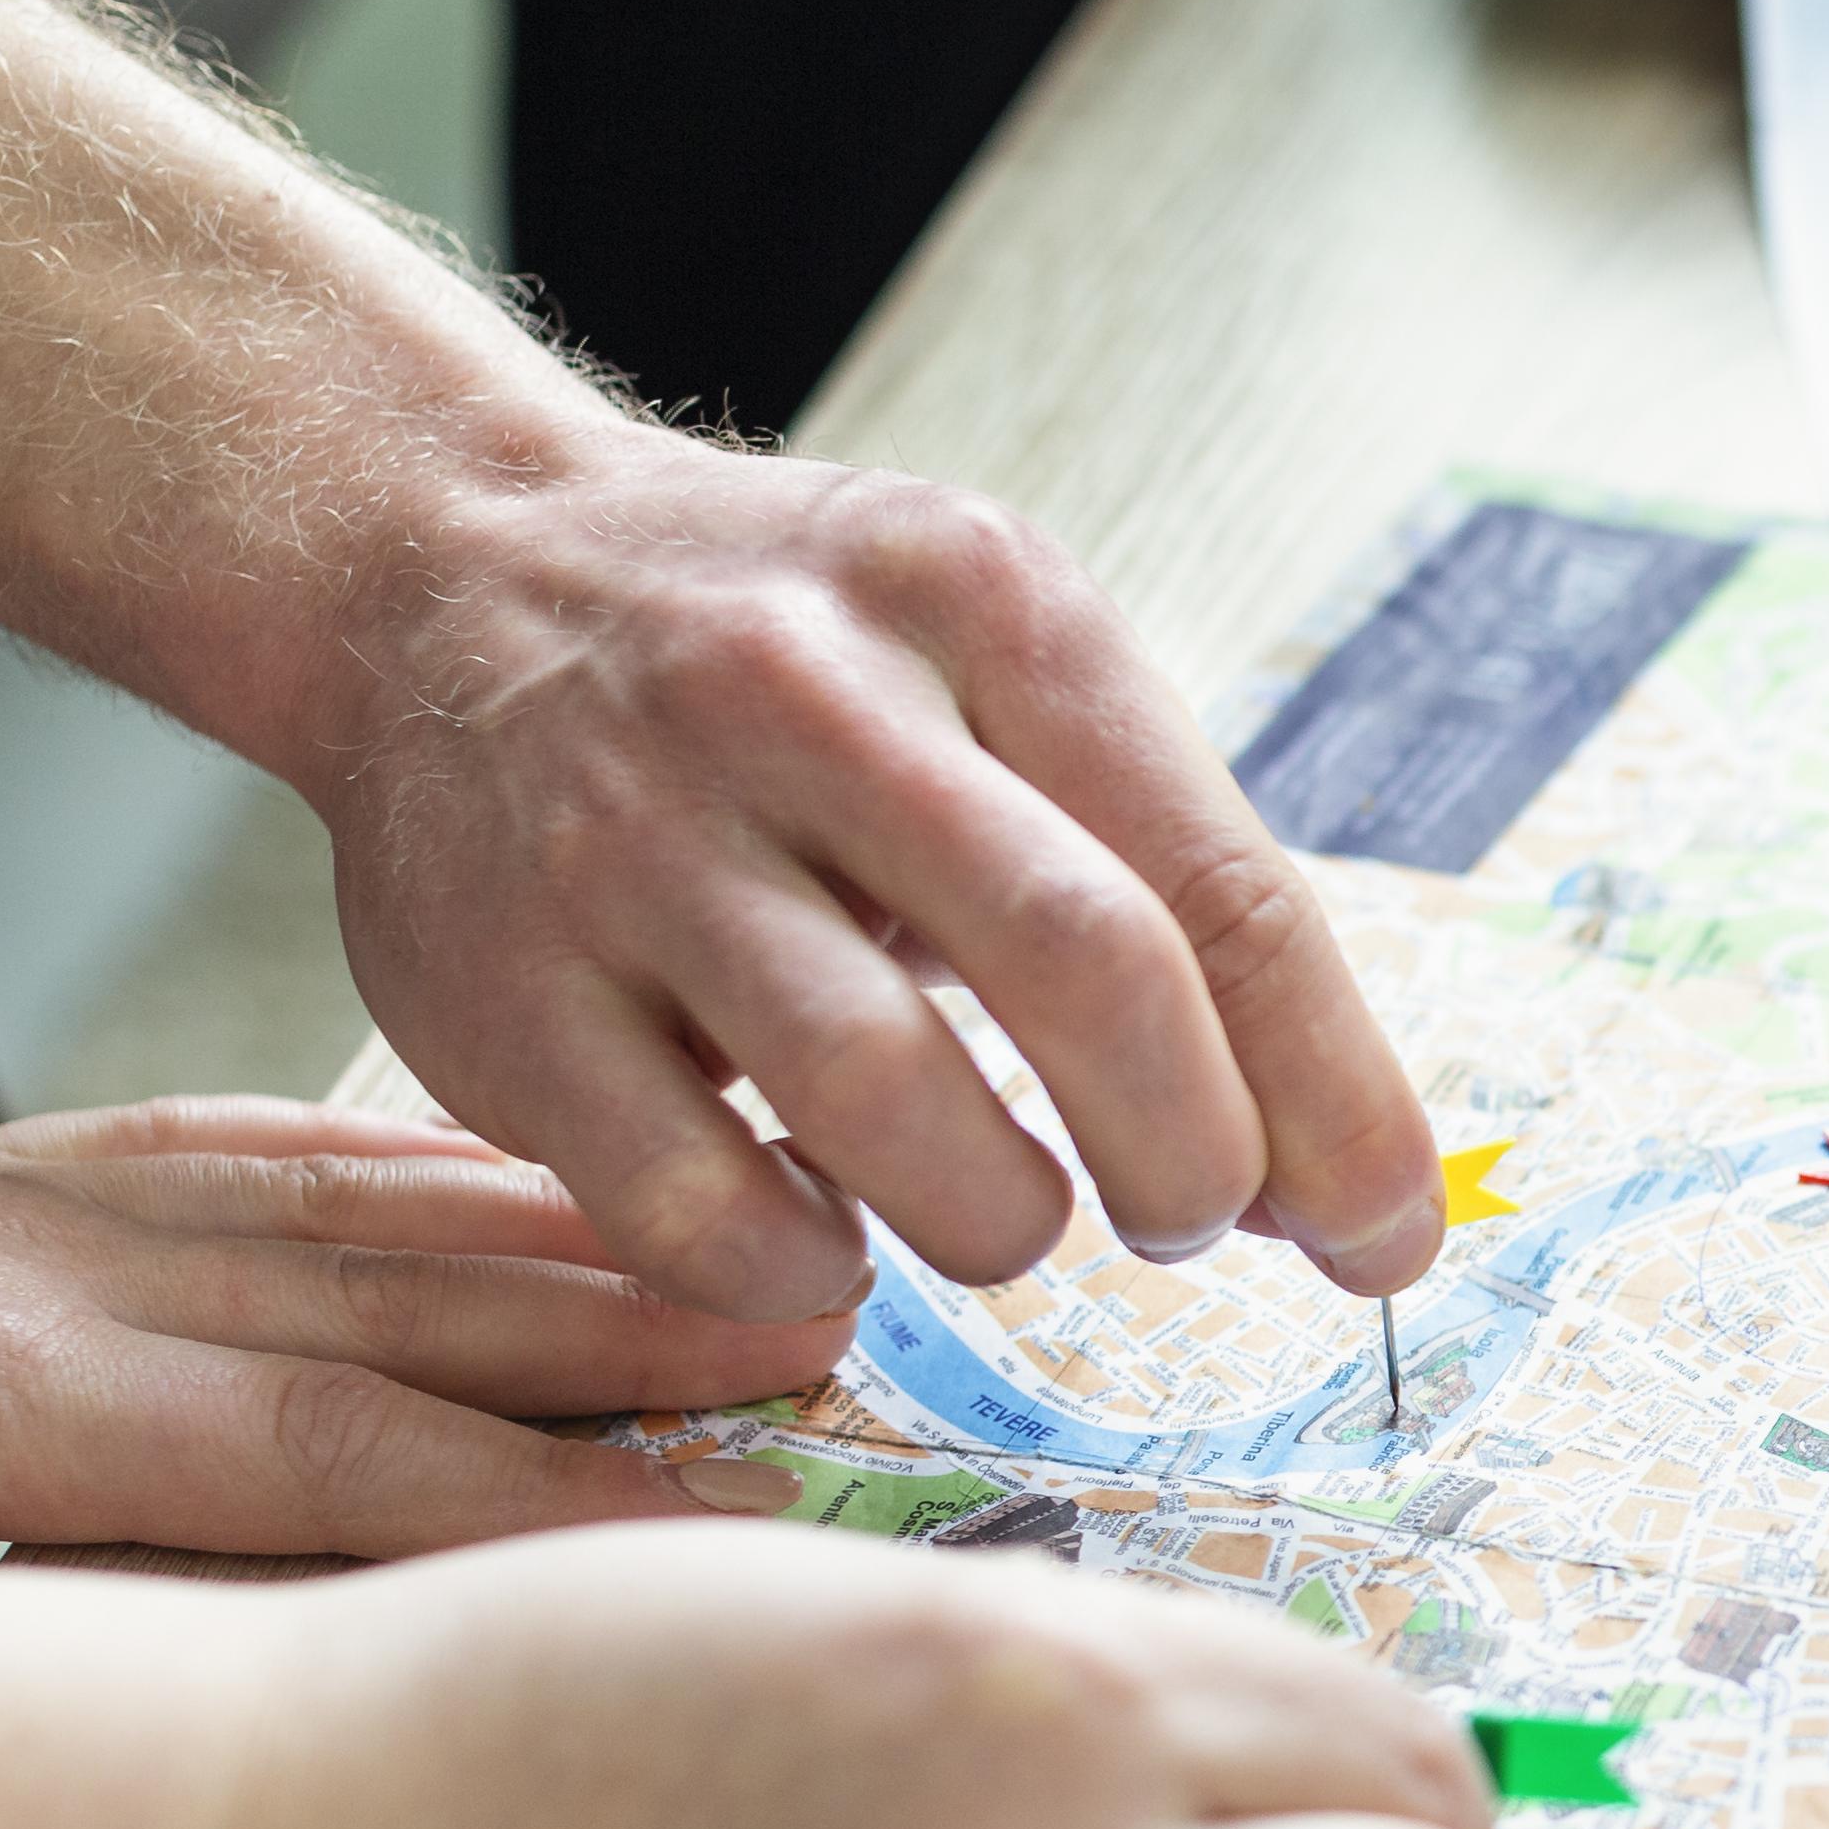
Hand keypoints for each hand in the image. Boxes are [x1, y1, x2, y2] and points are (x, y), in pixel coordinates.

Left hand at [0, 1097, 846, 1559]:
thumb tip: (170, 1767)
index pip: (302, 1447)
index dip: (532, 1502)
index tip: (734, 1538)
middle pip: (349, 1300)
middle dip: (603, 1328)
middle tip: (826, 1339)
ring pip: (289, 1215)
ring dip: (518, 1240)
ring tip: (718, 1247)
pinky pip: (168, 1170)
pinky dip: (343, 1175)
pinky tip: (435, 1178)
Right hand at [310, 433, 1445, 1322]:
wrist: (441, 561)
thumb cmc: (793, 663)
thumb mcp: (997, 667)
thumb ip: (1164, 886)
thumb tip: (1335, 1175)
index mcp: (983, 603)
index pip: (1219, 883)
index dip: (1332, 1093)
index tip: (1388, 1230)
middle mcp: (804, 694)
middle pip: (1087, 966)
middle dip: (1190, 1152)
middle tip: (1192, 1220)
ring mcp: (631, 838)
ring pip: (884, 1094)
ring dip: (1000, 1216)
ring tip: (1009, 1215)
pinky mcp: (497, 988)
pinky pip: (694, 1206)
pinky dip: (802, 1267)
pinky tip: (830, 1230)